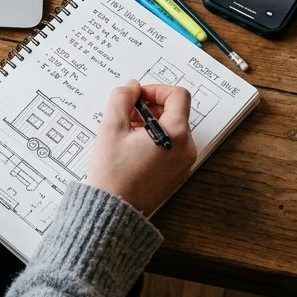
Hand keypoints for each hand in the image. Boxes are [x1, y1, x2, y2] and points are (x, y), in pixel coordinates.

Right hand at [85, 80, 196, 216]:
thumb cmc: (113, 174)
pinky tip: (130, 147)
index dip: (155, 89)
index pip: (177, 95)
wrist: (114, 210)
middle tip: (125, 114)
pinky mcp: (176, 173)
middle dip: (149, 107)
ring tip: (125, 132)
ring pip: (171, 129)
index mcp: (175, 135)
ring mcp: (183, 163)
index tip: (136, 96)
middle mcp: (185, 149)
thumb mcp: (111, 127)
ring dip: (150, 123)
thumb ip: (122, 98)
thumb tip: (132, 87)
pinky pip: (170, 145)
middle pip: (174, 112)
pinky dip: (153, 138)